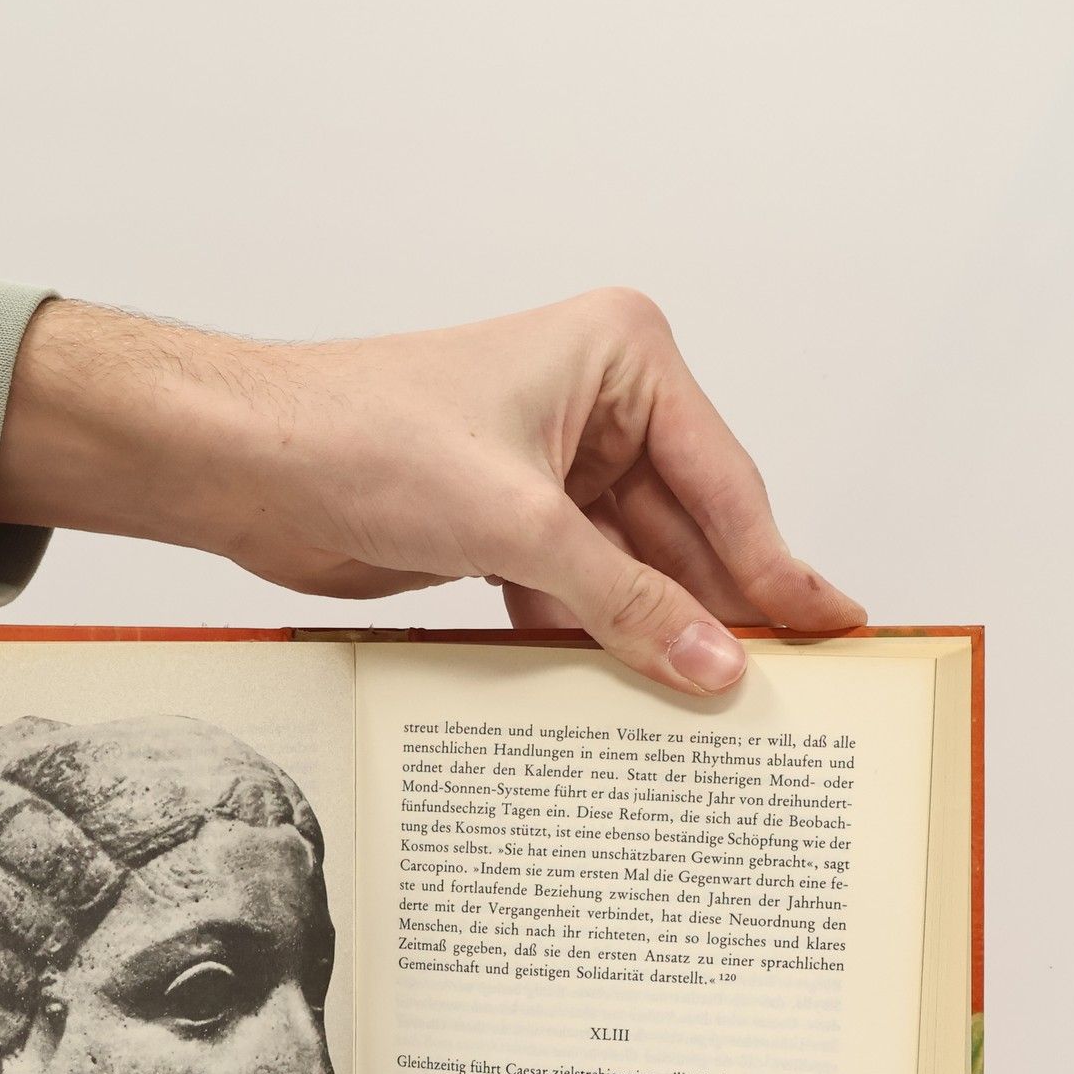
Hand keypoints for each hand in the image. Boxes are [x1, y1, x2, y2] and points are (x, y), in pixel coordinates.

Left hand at [0, 288, 864, 694]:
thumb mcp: (517, 525)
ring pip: (637, 569)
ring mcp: (556, 468)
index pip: (724, 483)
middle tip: (783, 691)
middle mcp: (601, 406)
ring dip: (658, 637)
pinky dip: (597, 641)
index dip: (778, 568)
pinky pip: (584, 592)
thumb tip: (716, 667)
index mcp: (623, 359)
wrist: (238, 464)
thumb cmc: (359, 438)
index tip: (835, 629)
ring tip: (715, 714)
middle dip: (721, 610)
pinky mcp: (513, 523)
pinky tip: (627, 697)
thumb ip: (627, 600)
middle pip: (688, 530)